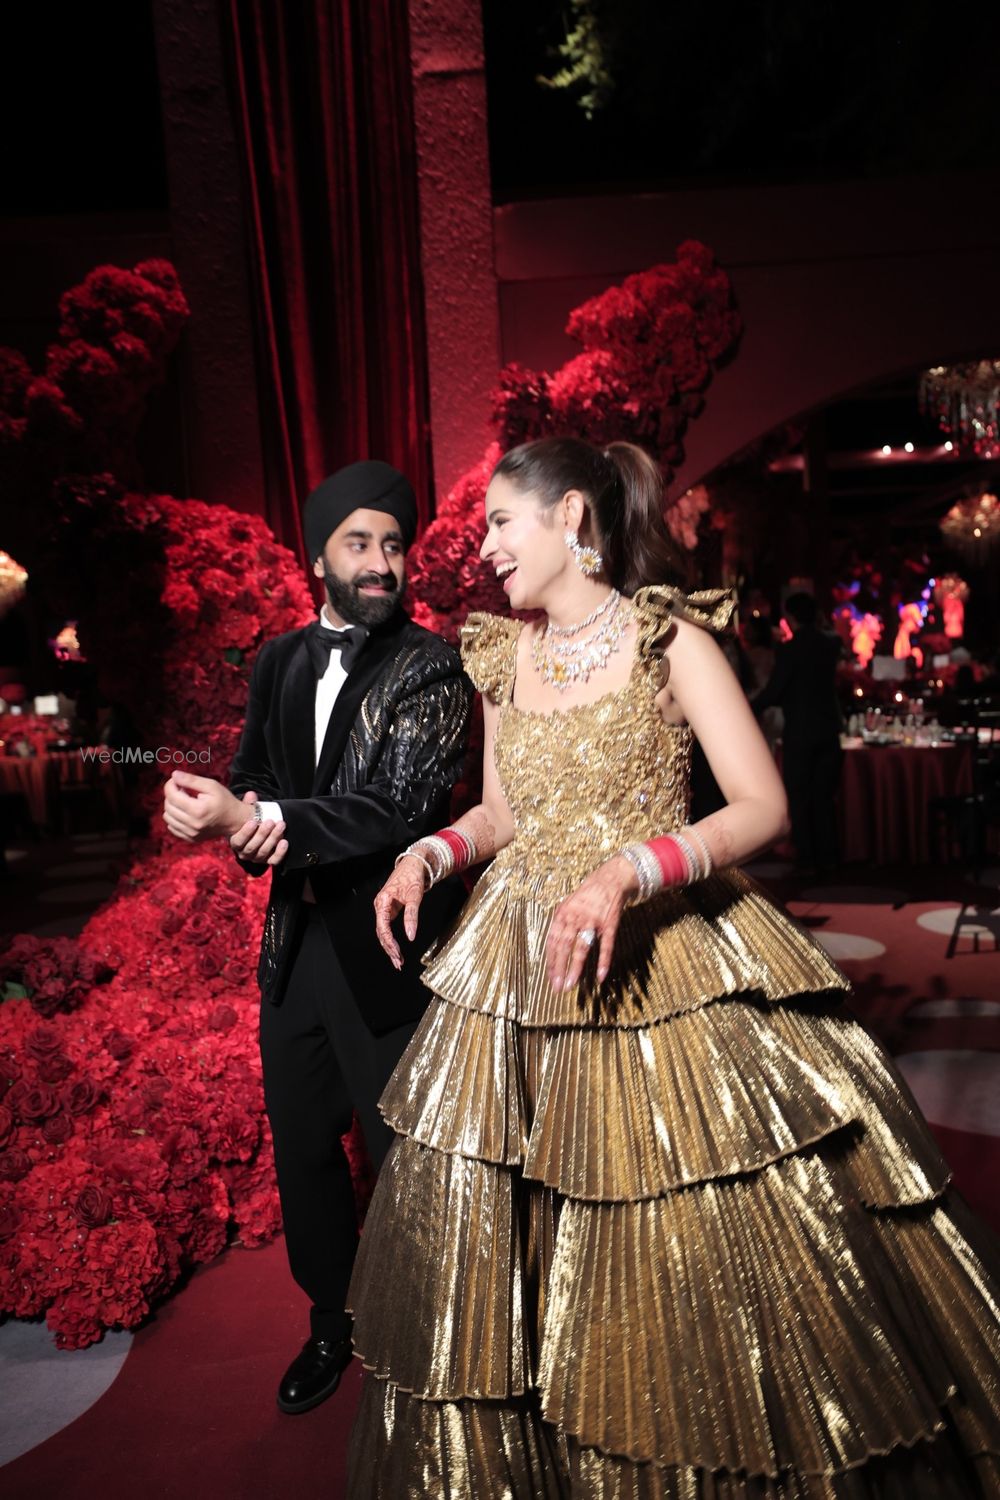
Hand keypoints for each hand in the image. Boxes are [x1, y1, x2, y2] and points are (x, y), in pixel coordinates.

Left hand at [163, 770, 248, 840]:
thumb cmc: (224, 801)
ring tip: (184, 801)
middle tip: (182, 789)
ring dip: (172, 806)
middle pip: (168, 806)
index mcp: (198, 810)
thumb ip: (191, 780)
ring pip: (167, 817)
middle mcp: (192, 824)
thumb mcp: (211, 785)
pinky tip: (184, 812)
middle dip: (171, 794)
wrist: (235, 821)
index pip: (172, 796)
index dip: (170, 785)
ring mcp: (191, 833)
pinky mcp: (190, 839)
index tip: (176, 780)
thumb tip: (174, 775)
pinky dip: (174, 818)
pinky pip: (172, 827)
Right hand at [228, 790, 287, 866]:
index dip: (245, 833)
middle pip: (252, 847)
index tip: (253, 822)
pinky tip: (284, 842)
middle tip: (271, 821)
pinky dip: (280, 852)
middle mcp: (244, 853)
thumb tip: (251, 795)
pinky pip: (274, 860)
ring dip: (273, 838)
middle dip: (262, 834)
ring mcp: (257, 858)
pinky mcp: (268, 861)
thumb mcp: (248, 813)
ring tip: (281, 826)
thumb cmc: (252, 821)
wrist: (260, 831)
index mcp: (236, 842)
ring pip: (264, 852)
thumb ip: (248, 804)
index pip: (238, 841)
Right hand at [373, 855, 427, 970]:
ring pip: (383, 932)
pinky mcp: (389, 910)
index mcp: (382, 902)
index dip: (389, 942)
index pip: (382, 927)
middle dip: (389, 949)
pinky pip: (388, 928)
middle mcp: (380, 906)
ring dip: (390, 947)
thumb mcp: (414, 896)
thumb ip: (412, 916)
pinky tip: (397, 950)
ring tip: (398, 961)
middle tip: (398, 963)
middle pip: (381, 933)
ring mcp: (384, 909)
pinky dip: (392, 940)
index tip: (397, 953)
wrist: (413, 864)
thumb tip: (411, 935)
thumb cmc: (412, 877)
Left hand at [546, 854, 637, 990]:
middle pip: (564, 946)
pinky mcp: (609, 924)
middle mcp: (575, 918)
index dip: (551, 961)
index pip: (553, 941)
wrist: (610, 879)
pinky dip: (604, 961)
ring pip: (582, 948)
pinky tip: (600, 976)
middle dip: (559, 968)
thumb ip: (560, 924)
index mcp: (562, 914)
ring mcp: (593, 921)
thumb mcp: (567, 905)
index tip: (550, 978)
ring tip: (570, 984)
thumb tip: (552, 946)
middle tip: (557, 987)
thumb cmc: (586, 895)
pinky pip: (606, 945)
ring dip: (575, 967)